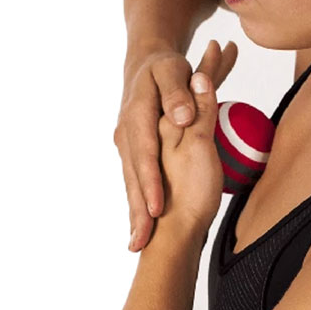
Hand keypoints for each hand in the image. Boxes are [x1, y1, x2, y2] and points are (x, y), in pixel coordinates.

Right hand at [114, 39, 238, 250]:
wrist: (144, 65)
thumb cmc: (164, 68)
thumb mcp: (171, 71)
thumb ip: (178, 92)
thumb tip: (184, 116)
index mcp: (136, 116)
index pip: (143, 154)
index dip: (149, 182)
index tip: (155, 208)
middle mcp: (127, 134)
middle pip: (132, 177)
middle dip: (136, 211)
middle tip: (141, 242)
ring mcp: (127, 145)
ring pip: (131, 184)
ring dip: (134, 216)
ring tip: (138, 244)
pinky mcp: (132, 153)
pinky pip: (135, 182)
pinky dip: (136, 207)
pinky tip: (139, 233)